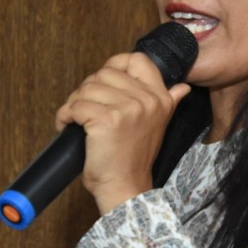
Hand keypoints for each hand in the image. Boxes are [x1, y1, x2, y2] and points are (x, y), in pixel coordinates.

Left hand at [55, 52, 191, 214]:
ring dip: (73, 103)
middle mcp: (148, 100)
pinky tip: (67, 126)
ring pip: (87, 88)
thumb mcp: (159, 125)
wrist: (126, 187)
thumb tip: (183, 87)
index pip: (137, 60)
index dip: (115, 65)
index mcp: (160, 97)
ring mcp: (128, 108)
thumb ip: (170, 102)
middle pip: (104, 73)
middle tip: (84, 108)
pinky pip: (75, 106)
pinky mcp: (106, 120)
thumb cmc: (134, 159)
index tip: (103, 82)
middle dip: (87, 89)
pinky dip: (64, 116)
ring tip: (74, 119)